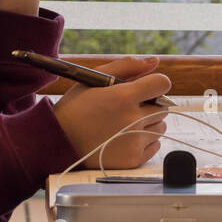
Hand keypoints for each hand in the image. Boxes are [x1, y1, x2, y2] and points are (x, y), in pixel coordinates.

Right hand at [52, 56, 171, 168]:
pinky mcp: (134, 159)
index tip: (145, 89)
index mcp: (123, 97)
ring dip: (148, 124)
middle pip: (162, 107)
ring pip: (161, 127)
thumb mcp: (94, 79)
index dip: (155, 84)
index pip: (162, 84)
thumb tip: (155, 61)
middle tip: (128, 109)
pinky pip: (156, 145)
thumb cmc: (77, 108)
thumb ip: (127, 66)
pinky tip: (124, 138)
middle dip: (150, 105)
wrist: (58, 142)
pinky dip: (145, 141)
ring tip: (124, 125)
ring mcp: (134, 142)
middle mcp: (132, 120)